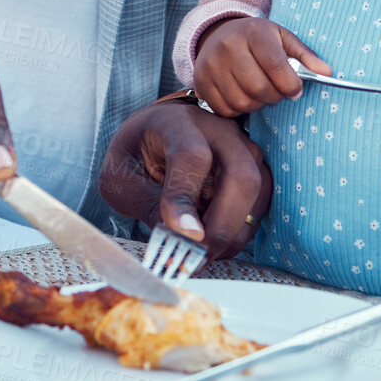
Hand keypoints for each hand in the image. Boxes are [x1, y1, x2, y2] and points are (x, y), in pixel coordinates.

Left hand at [98, 101, 271, 259]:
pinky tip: (211, 242)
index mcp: (177, 123)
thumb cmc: (137, 155)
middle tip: (196, 256)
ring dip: (232, 234)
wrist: (158, 132)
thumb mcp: (121, 178)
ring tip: (199, 253)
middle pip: (240, 176)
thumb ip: (146, 204)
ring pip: (256, 196)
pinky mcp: (256, 169)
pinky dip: (238, 232)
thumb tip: (181, 239)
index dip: (187, 198)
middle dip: (222, 226)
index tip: (182, 234)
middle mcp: (218, 130)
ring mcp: (243, 148)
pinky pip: (259, 206)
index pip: (191, 157)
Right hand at [194, 16, 330, 116]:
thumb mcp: (282, 38)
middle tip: (277, 91)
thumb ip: (305, 56)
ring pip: (243, 102)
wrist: (217, 35)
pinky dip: (238, 109)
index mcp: (252, 32)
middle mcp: (227, 46)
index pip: (275, 65)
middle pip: (258, 88)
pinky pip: (225, 110)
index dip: (290, 84)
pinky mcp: (201, 82)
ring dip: (257, 104)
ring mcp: (211, 65)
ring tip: (259, 91)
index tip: (296, 90)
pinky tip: (242, 95)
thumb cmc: (257, 39)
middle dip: (274, 96)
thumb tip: (327, 73)